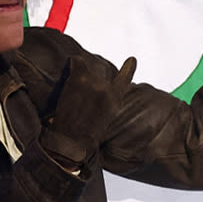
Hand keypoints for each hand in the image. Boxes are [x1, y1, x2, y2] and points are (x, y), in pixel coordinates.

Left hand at [38, 55, 137, 170]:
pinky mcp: (80, 79)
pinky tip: (71, 63)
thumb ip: (106, 102)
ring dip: (77, 81)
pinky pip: (77, 62)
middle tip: (78, 100)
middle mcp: (107, 89)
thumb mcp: (104, 119)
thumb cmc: (84, 136)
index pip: (125, 79)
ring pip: (85, 72)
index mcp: (115, 100)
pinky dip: (73, 62)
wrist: (72, 142)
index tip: (131, 60)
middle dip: (88, 85)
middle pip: (98, 77)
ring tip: (70, 97)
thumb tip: (100, 92)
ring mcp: (94, 83)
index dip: (128, 68)